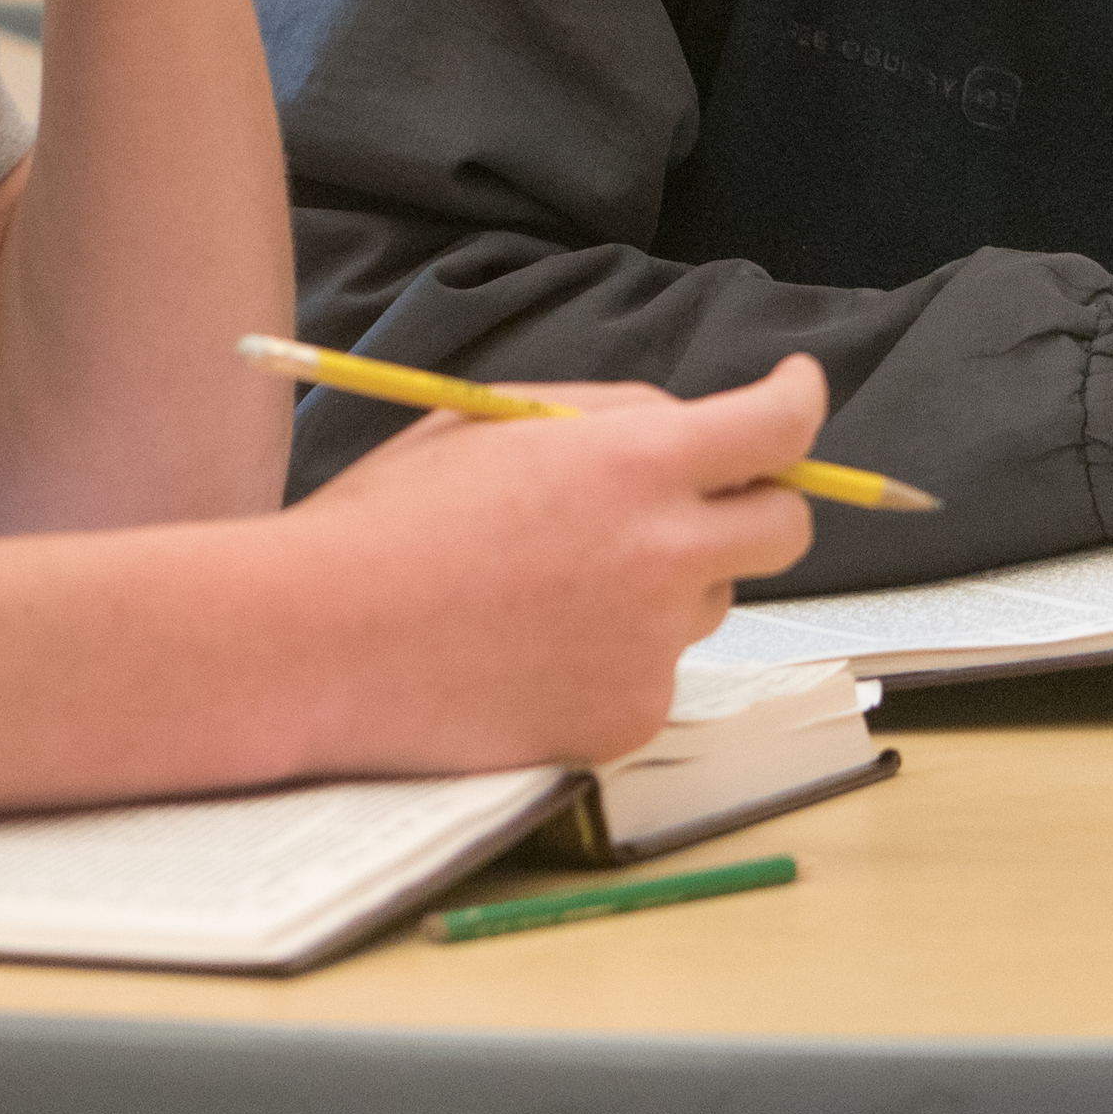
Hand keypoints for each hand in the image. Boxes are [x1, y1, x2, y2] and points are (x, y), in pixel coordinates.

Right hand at [288, 359, 832, 767]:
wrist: (313, 641)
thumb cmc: (388, 524)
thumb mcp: (493, 423)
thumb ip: (607, 419)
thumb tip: (684, 428)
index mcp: (633, 465)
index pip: (776, 429)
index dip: (799, 402)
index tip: (795, 395)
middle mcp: (663, 556)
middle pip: (784, 528)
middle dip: (760, 502)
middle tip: (704, 499)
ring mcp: (650, 647)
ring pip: (707, 601)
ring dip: (668, 583)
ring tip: (552, 585)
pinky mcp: (625, 719)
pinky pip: (654, 672)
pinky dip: (615, 656)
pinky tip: (529, 649)